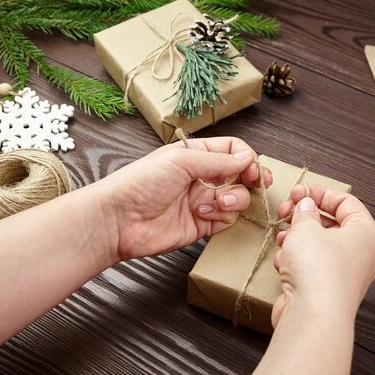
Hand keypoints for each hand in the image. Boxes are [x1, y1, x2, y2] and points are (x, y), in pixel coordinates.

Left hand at [98, 137, 271, 261]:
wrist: (119, 219)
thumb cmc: (140, 183)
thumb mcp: (181, 160)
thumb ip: (218, 160)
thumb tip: (247, 157)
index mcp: (196, 154)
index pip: (232, 150)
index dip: (246, 158)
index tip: (252, 167)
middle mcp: (203, 176)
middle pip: (241, 175)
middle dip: (250, 179)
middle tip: (255, 182)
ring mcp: (204, 200)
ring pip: (238, 198)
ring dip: (234, 199)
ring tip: (218, 201)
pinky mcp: (202, 224)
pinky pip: (227, 218)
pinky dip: (222, 215)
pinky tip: (202, 213)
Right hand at [271, 185, 374, 327]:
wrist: (313, 315)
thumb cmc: (319, 270)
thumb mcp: (306, 227)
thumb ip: (304, 211)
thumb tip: (305, 205)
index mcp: (366, 233)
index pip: (347, 203)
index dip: (322, 193)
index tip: (303, 192)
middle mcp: (360, 254)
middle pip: (331, 224)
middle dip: (305, 217)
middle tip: (286, 209)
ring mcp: (343, 274)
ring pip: (318, 246)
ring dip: (297, 240)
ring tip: (284, 238)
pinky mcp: (325, 290)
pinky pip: (310, 267)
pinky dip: (295, 262)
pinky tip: (285, 263)